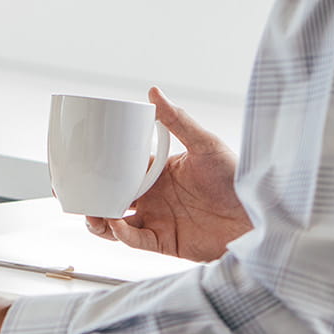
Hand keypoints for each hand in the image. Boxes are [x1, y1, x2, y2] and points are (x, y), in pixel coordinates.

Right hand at [85, 88, 251, 261]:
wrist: (259, 215)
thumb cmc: (238, 176)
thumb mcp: (206, 144)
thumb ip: (178, 121)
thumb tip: (153, 91)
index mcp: (160, 172)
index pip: (122, 168)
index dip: (100, 168)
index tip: (79, 163)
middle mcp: (156, 197)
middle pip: (112, 197)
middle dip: (91, 197)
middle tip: (73, 193)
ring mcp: (159, 220)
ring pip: (117, 224)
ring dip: (100, 221)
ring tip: (92, 214)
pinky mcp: (167, 242)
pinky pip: (137, 241)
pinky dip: (124, 236)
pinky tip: (118, 225)